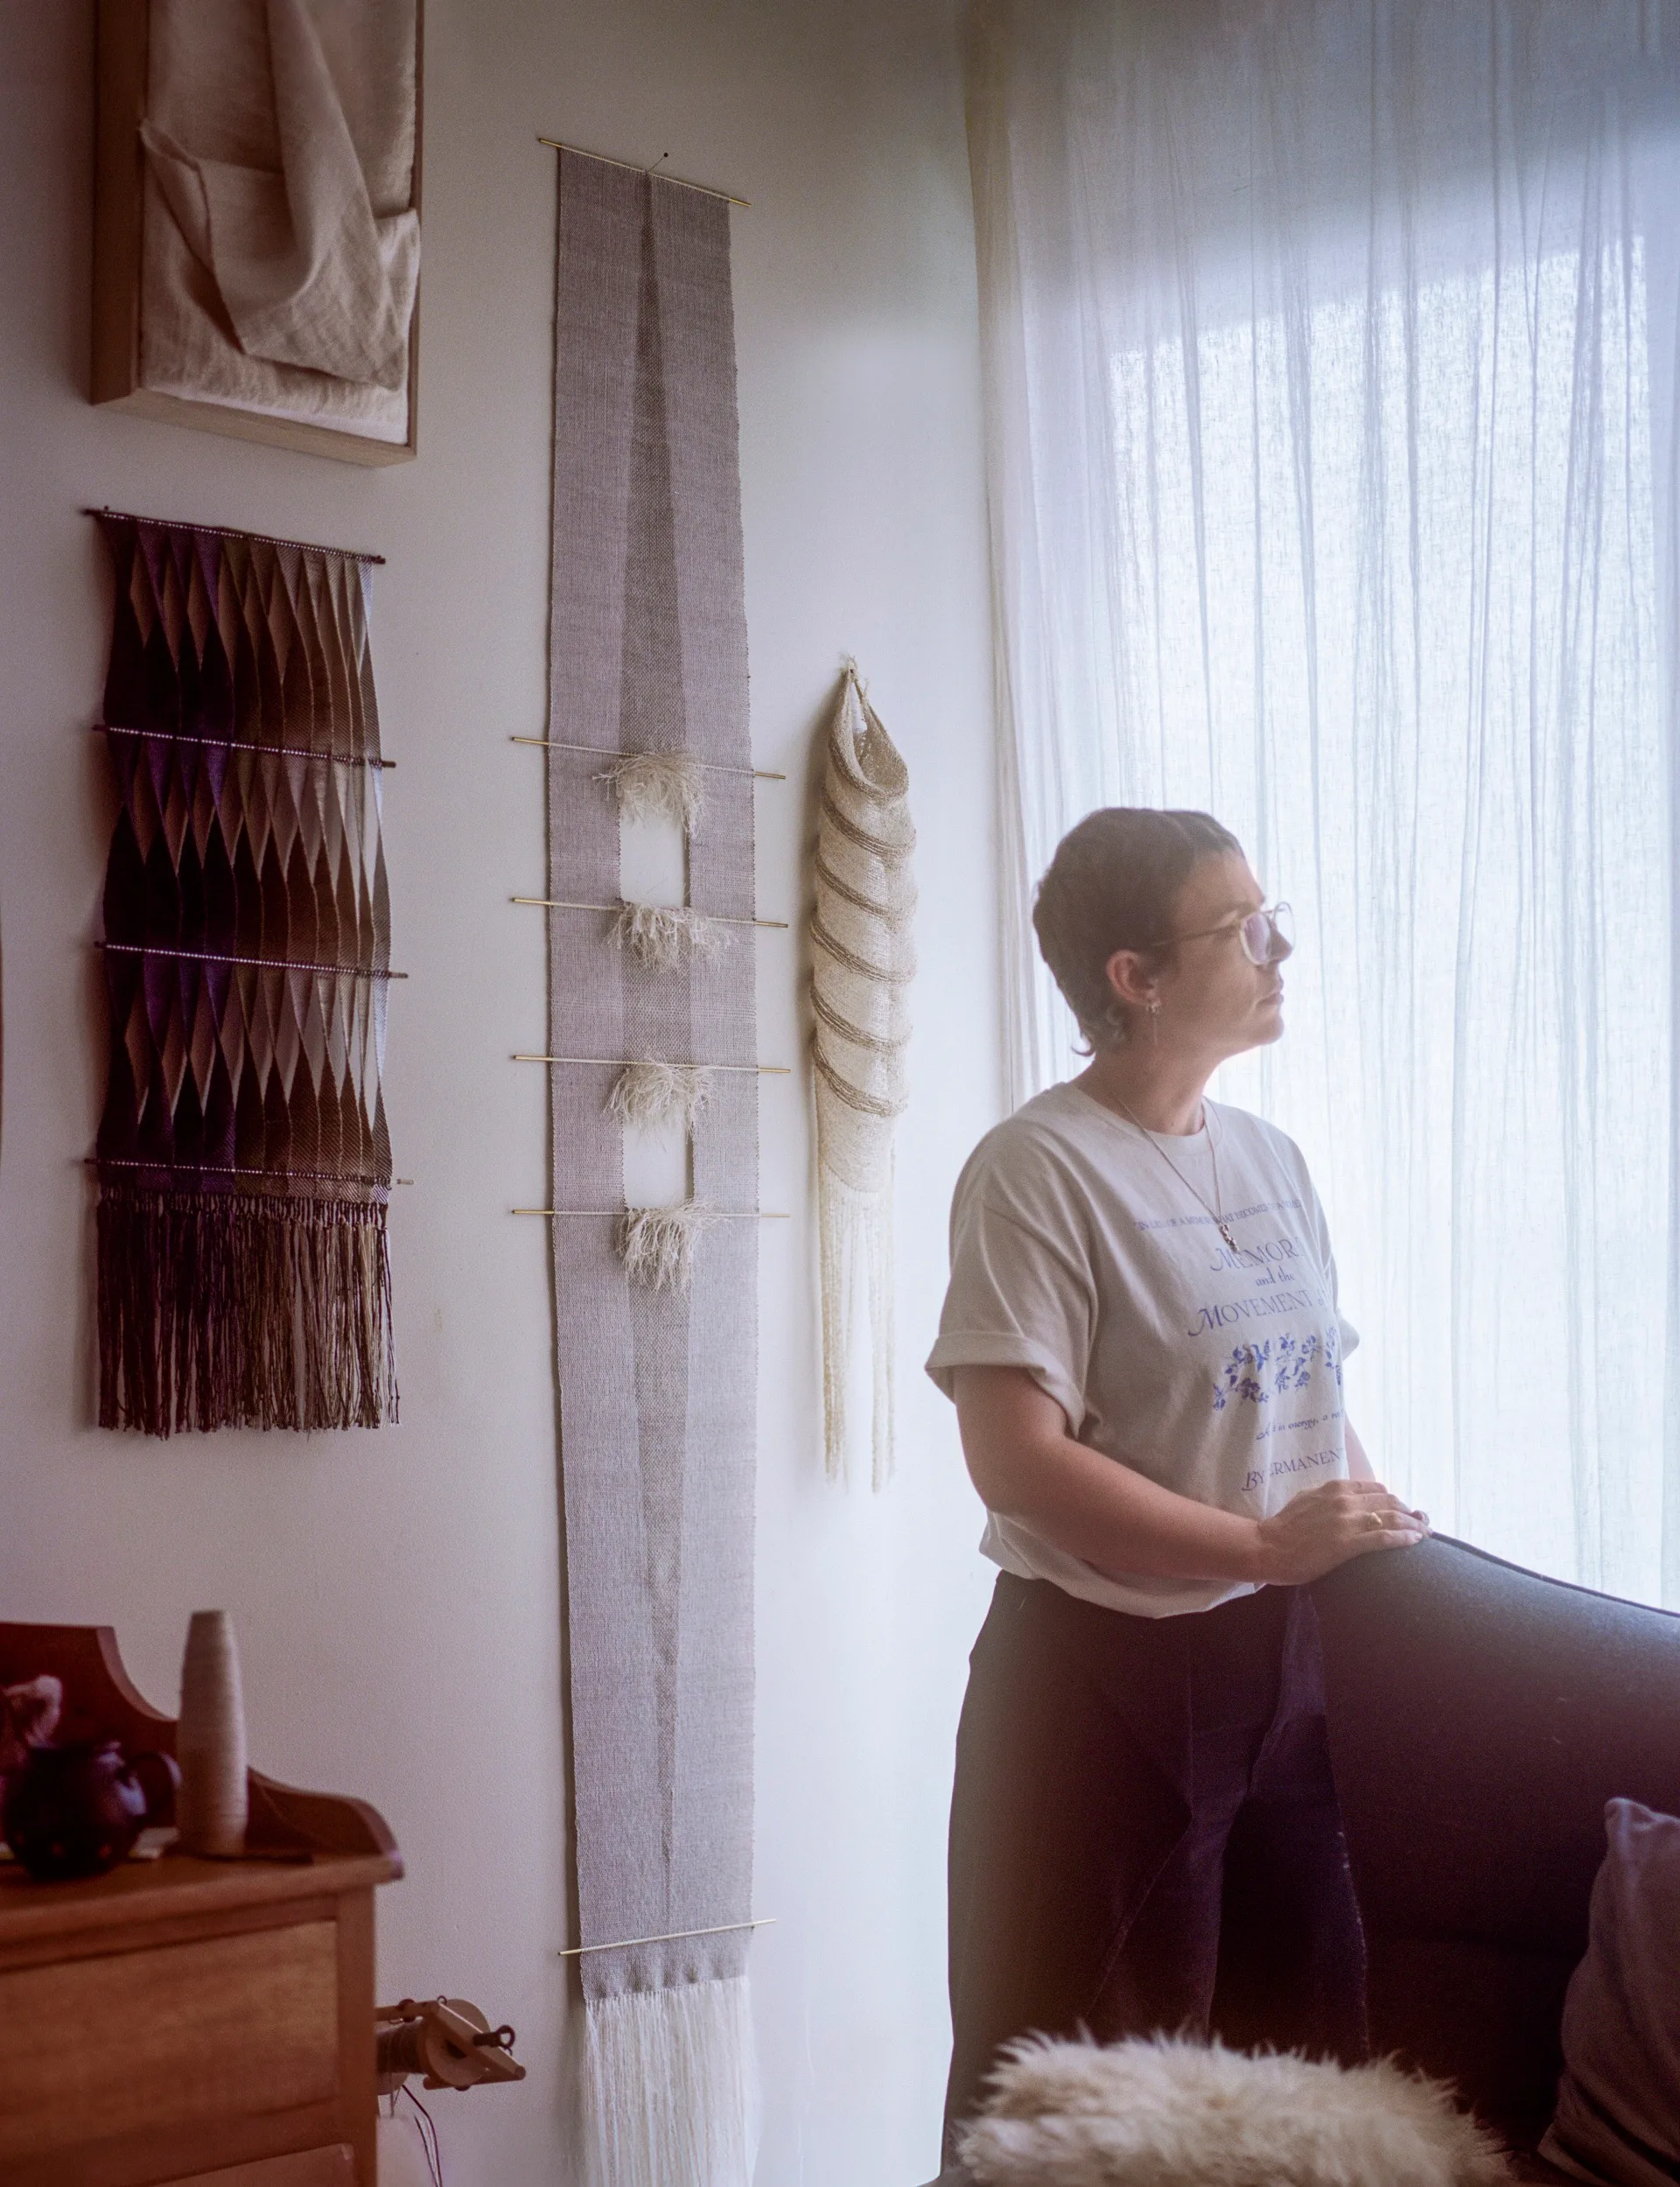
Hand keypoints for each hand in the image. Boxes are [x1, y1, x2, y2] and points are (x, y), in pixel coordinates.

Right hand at [1253, 1478, 1428, 1585]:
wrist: (1267, 1548)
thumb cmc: (1284, 1528)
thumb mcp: (1307, 1500)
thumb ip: (1329, 1498)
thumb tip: (1346, 1500)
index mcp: (1335, 1488)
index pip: (1376, 1489)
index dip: (1394, 1500)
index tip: (1403, 1511)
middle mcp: (1344, 1499)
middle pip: (1390, 1501)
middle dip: (1409, 1511)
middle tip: (1422, 1523)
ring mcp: (1347, 1521)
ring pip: (1392, 1517)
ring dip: (1414, 1524)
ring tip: (1426, 1532)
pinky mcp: (1347, 1544)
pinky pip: (1385, 1538)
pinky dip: (1404, 1537)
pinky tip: (1415, 1541)